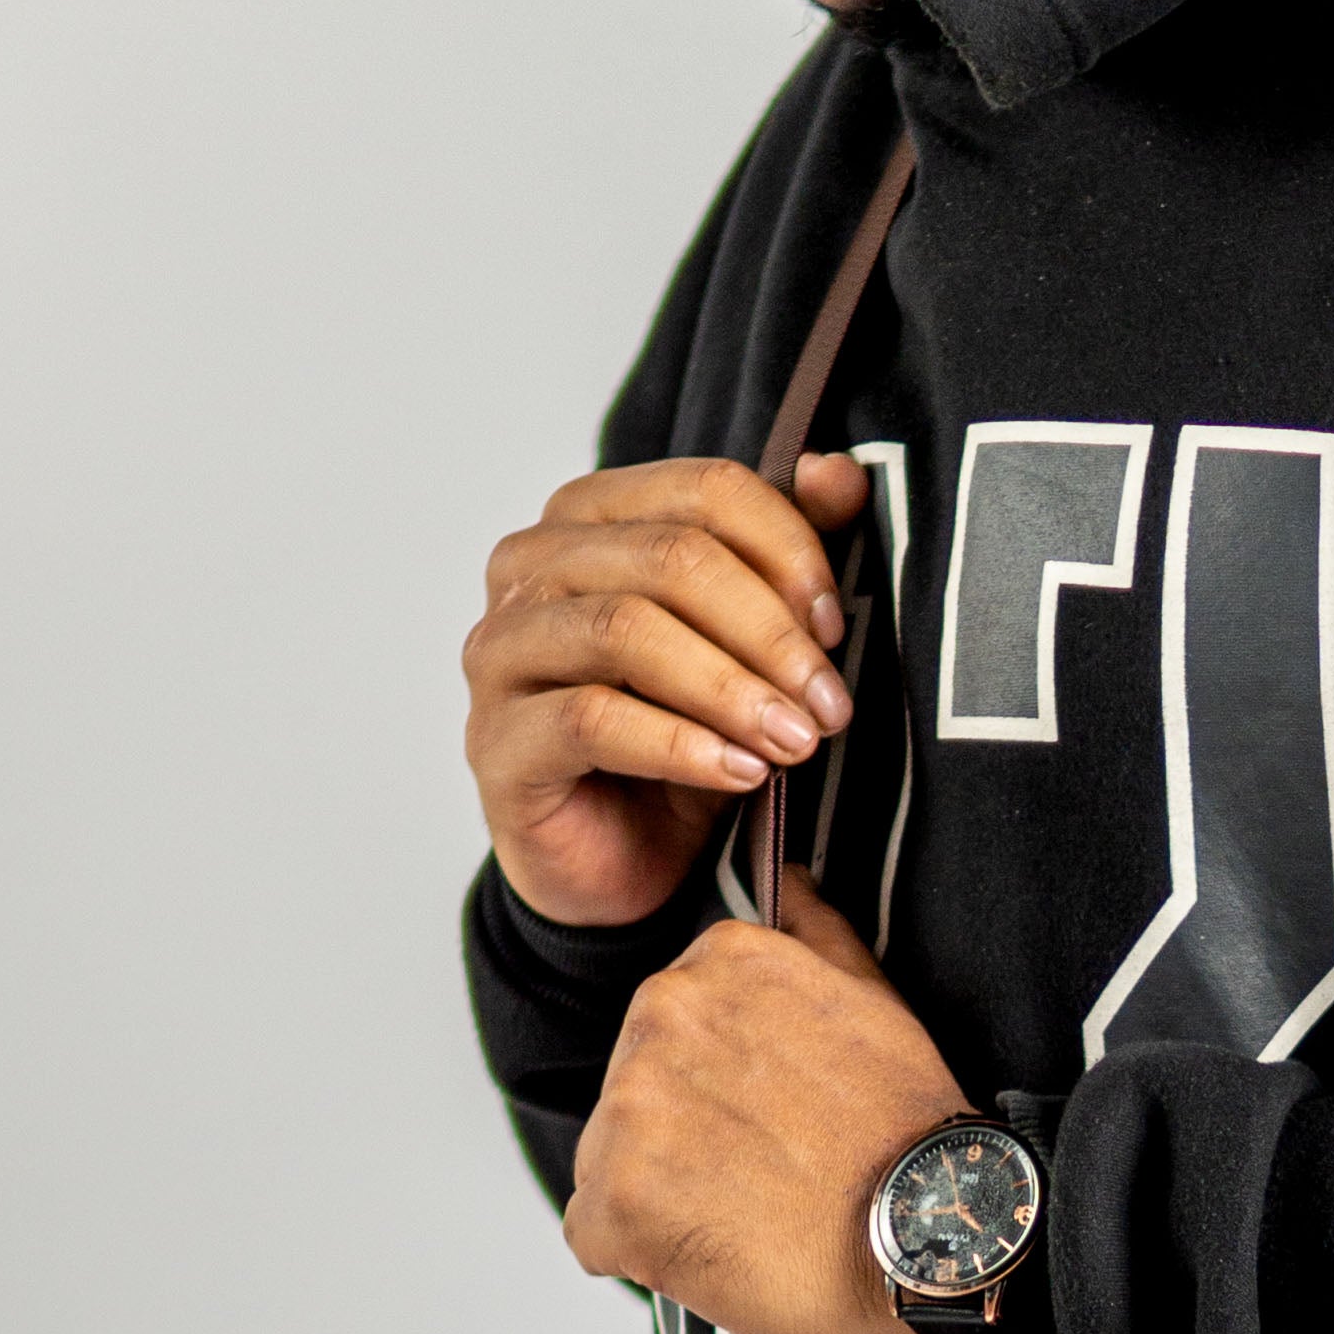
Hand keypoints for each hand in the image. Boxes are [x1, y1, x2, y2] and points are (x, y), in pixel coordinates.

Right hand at [463, 448, 871, 928]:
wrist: (618, 860)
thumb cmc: (681, 736)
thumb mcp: (750, 643)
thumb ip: (788, 551)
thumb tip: (838, 473)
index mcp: (590, 517)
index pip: (704, 490)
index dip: (787, 549)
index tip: (836, 622)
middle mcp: (530, 569)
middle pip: (669, 557)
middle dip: (768, 632)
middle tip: (829, 702)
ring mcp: (502, 652)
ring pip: (626, 631)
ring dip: (730, 689)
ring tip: (795, 741)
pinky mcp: (496, 740)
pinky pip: (592, 720)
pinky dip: (681, 745)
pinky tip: (740, 773)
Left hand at [563, 869, 967, 1333]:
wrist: (929, 1236)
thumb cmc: (906, 1136)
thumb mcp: (876, 999)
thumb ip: (815, 933)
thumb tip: (788, 883)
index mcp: (716, 963)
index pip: (668, 1033)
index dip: (718, 1089)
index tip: (772, 1116)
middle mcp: (661, 1015)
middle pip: (632, 1095)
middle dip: (682, 1140)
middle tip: (765, 1173)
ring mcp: (632, 1106)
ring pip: (609, 1163)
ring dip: (663, 1198)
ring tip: (749, 1214)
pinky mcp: (618, 1195)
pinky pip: (596, 1234)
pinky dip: (644, 1255)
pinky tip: (717, 1250)